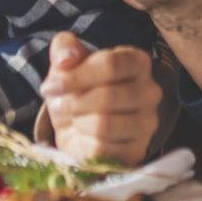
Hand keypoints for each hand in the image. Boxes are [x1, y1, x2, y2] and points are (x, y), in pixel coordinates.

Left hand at [41, 33, 161, 165]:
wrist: (79, 124)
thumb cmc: (78, 87)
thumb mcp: (66, 62)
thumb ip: (64, 50)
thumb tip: (67, 59)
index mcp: (138, 62)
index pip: (111, 64)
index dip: (76, 76)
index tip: (51, 86)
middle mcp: (150, 92)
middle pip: (108, 96)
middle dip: (74, 102)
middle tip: (58, 104)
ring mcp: (147, 123)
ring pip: (105, 125)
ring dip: (78, 121)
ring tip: (72, 117)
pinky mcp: (137, 150)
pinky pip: (104, 150)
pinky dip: (84, 143)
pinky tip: (82, 135)